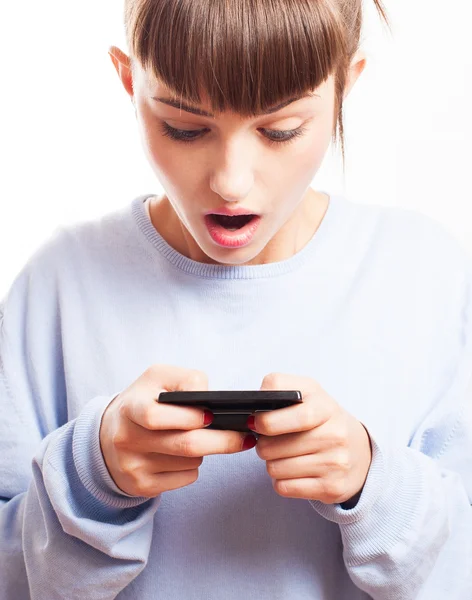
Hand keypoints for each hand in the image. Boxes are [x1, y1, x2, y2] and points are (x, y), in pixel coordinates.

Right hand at [100, 365, 256, 497]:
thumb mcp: (157, 378)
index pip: (155, 416)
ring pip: (190, 462)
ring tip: (205, 437)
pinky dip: (195, 465)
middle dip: (222, 441)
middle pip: (185, 445)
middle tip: (246, 437)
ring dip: (207, 450)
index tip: (212, 415)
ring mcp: (133, 466)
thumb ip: (186, 380)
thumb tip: (211, 399)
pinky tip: (188, 454)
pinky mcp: (141, 486)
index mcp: (129, 407)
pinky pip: (185, 478)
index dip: (188, 417)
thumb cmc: (143, 400)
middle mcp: (127, 439)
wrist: (109, 434)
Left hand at [251, 373, 371, 505]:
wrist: (358, 450)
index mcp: (325, 406)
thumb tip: (254, 404)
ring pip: (275, 468)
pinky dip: (282, 481)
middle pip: (273, 447)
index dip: (269, 422)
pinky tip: (294, 471)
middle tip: (272, 441)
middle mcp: (335, 434)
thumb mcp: (307, 393)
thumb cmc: (322, 419)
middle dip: (264, 445)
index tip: (256, 423)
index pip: (298, 416)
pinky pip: (284, 487)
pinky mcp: (331, 488)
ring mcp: (335, 463)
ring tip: (285, 455)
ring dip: (272, 463)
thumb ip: (278, 386)